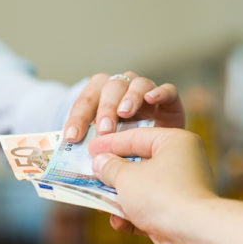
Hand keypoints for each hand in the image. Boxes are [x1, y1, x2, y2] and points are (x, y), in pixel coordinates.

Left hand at [62, 72, 184, 142]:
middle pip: (112, 88)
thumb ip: (94, 145)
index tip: (72, 138)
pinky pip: (167, 89)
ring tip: (125, 113)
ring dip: (130, 98)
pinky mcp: (170, 100)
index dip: (78, 118)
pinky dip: (159, 92)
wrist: (158, 146)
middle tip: (104, 130)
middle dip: (106, 109)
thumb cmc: (125, 145)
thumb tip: (77, 158)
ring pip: (137, 85)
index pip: (86, 101)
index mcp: (101, 95)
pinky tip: (151, 99)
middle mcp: (123, 88)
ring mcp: (146, 92)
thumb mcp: (106, 144)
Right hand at [90, 127, 215, 243]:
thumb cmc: (162, 196)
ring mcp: (180, 190)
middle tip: (91, 175)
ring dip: (119, 198)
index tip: (90, 149)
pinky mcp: (177, 214)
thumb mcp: (127, 177)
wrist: (193, 235)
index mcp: (175, 142)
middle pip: (139, 164)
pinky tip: (119, 222)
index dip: (110, 143)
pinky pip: (149, 210)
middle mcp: (182, 163)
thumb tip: (101, 163)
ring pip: (142, 189)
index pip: (137, 136)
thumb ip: (110, 168)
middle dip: (114, 174)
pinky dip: (133, 217)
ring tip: (99, 203)